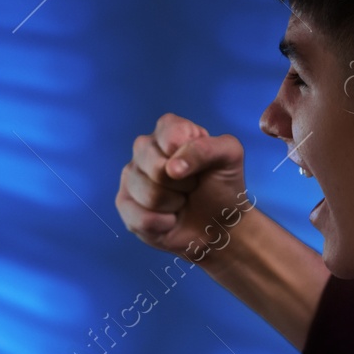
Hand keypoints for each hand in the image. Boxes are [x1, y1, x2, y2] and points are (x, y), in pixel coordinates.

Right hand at [115, 113, 252, 260]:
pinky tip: (169, 220)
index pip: (172, 136)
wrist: (218, 223)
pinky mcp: (124, 204)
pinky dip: (164, 224)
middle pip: (156, 168)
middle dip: (183, 184)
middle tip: (191, 186)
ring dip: (175, 205)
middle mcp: (144, 148)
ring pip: (150, 195)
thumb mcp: (229, 156)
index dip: (191, 156)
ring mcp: (131, 176)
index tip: (202, 166)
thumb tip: (172, 167)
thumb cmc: (221, 185)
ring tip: (180, 202)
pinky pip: (140, 218)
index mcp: (168, 129)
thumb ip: (207, 148)